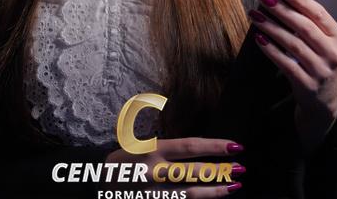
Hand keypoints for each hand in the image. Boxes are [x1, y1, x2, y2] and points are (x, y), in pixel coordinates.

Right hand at [103, 136, 245, 196]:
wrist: (94, 184)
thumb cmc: (122, 161)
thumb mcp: (137, 143)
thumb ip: (163, 143)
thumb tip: (196, 144)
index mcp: (151, 148)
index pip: (190, 146)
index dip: (215, 147)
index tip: (235, 146)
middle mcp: (152, 170)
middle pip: (193, 171)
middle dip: (220, 170)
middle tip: (241, 168)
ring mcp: (151, 192)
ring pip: (189, 193)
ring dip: (215, 190)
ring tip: (235, 186)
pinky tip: (213, 197)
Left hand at [248, 0, 336, 154]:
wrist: (325, 104)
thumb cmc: (320, 64)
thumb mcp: (324, 44)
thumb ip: (310, 25)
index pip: (319, 14)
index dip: (300, 0)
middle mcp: (333, 54)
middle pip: (304, 27)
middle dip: (282, 10)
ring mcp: (321, 71)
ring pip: (293, 44)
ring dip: (272, 27)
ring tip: (255, 15)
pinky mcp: (307, 85)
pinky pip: (285, 64)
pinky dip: (270, 50)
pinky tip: (258, 38)